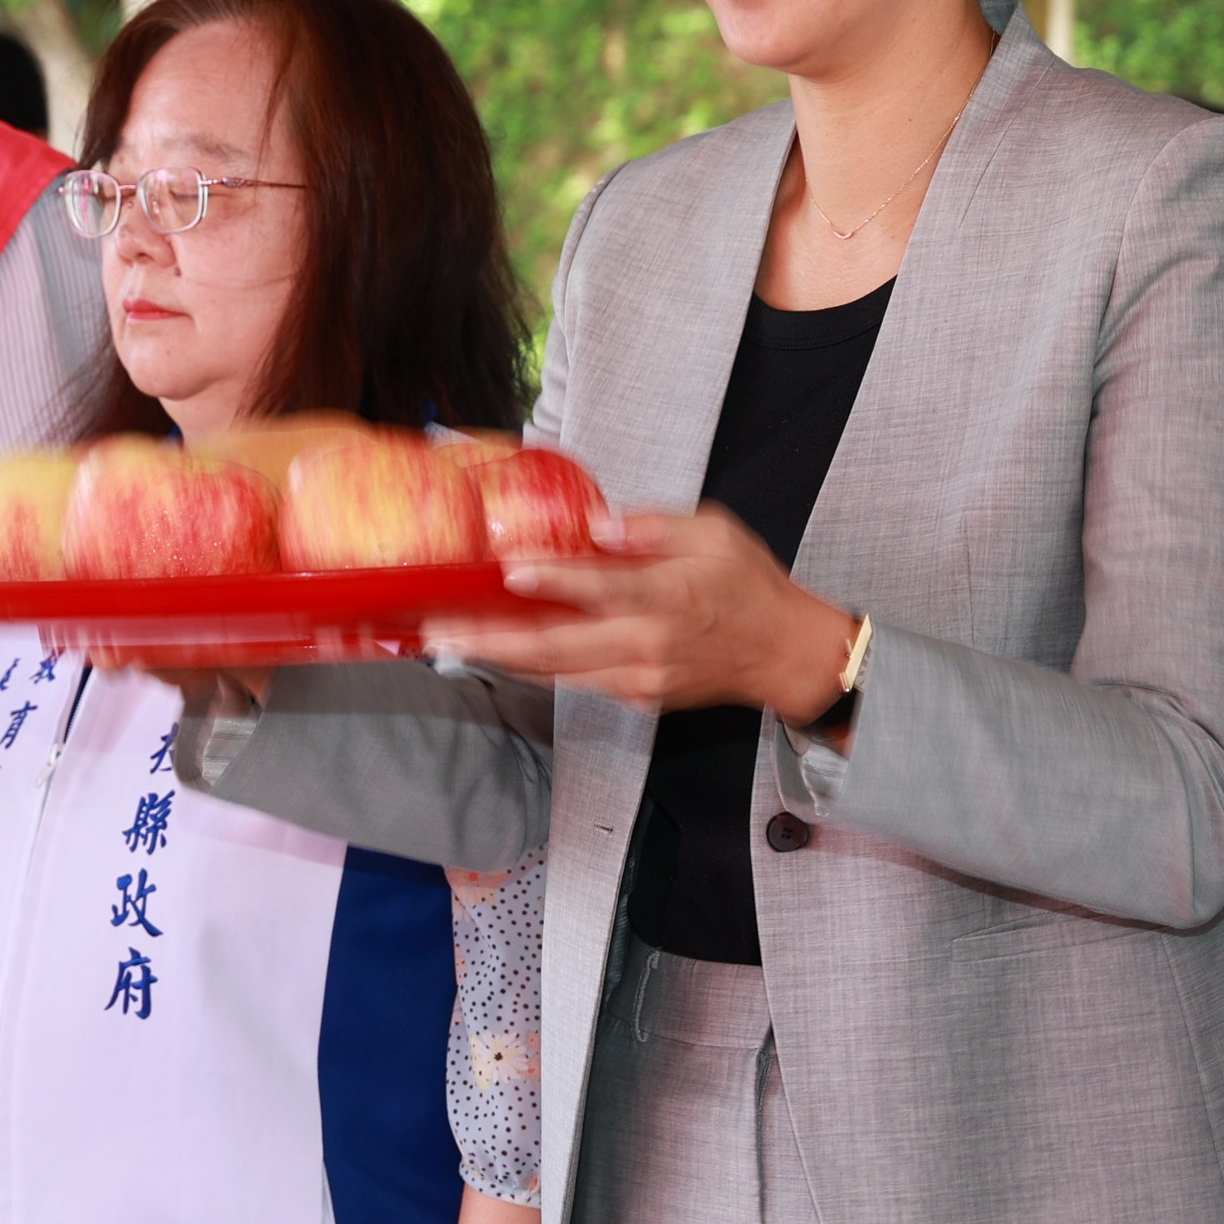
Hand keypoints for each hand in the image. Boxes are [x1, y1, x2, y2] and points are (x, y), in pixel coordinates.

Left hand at [429, 509, 849, 721]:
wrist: (782, 655)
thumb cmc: (748, 587)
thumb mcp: (715, 532)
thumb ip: (655, 526)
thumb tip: (599, 525)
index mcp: (671, 596)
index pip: (603, 587)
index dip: (554, 581)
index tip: (509, 571)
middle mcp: (649, 644)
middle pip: (558, 646)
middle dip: (492, 639)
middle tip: (441, 630)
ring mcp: (639, 679)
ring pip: (556, 671)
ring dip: (498, 657)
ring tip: (449, 642)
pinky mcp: (635, 698)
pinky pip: (573, 681)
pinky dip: (531, 666)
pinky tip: (496, 650)